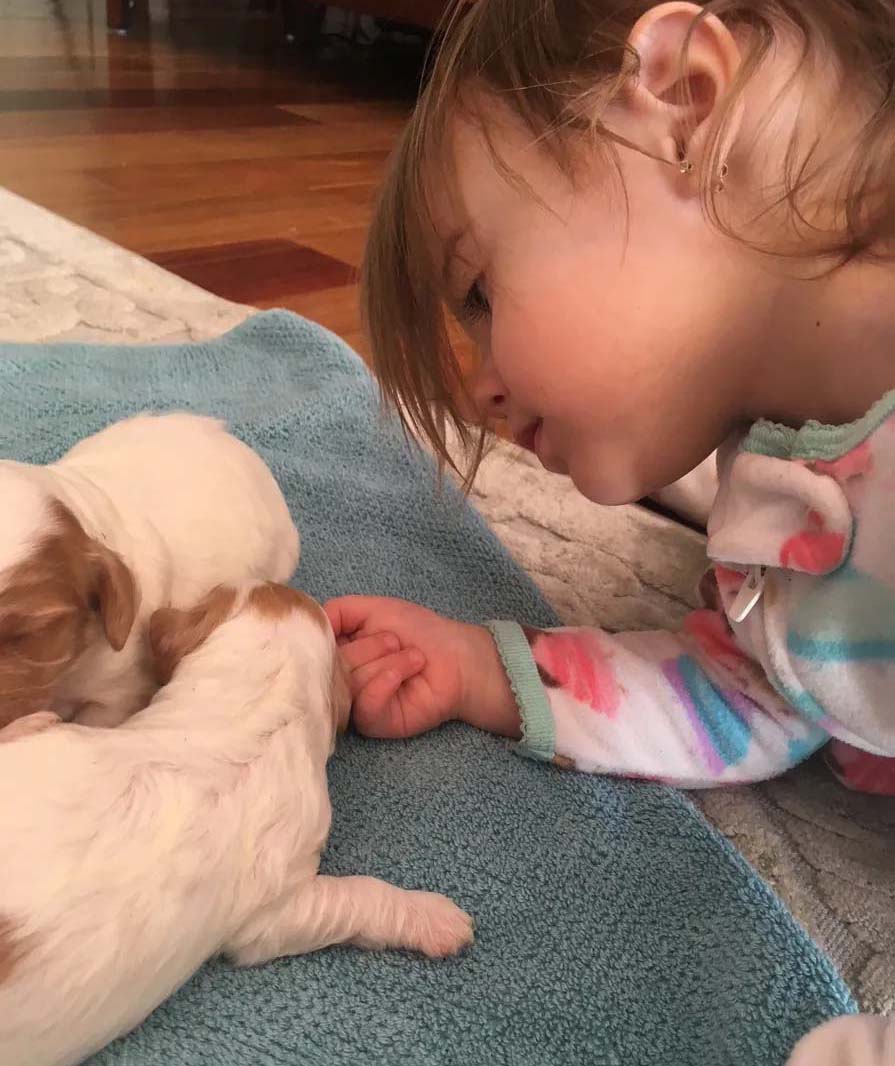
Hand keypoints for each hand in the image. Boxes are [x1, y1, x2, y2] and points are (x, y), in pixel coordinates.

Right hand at [324, 596, 519, 740]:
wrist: (458, 657)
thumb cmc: (419, 631)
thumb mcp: (373, 607)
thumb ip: (335, 611)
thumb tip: (306, 623)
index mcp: (338, 654)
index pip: (311, 650)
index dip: (332, 636)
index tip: (358, 627)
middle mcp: (342, 680)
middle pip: (331, 666)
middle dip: (370, 647)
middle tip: (396, 641)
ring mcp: (357, 704)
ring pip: (350, 684)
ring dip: (387, 661)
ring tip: (412, 657)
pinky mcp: (376, 724)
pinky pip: (365, 706)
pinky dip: (386, 682)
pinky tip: (406, 674)